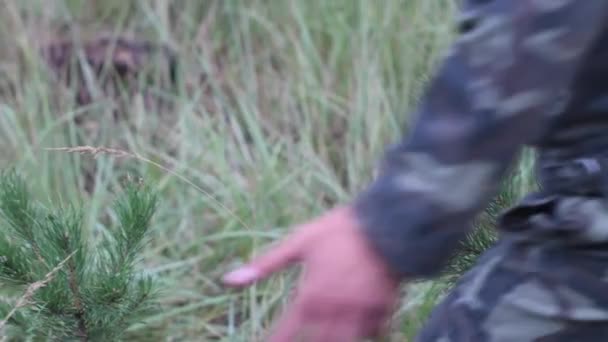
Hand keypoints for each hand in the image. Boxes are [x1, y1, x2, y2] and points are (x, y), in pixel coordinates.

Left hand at [222, 205, 401, 341]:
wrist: (387, 223)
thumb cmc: (339, 231)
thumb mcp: (298, 242)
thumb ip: (265, 265)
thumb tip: (228, 280)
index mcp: (310, 297)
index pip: (285, 332)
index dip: (274, 341)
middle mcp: (334, 312)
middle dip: (308, 341)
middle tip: (302, 334)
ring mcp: (361, 314)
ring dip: (335, 338)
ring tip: (329, 330)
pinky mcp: (383, 311)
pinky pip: (373, 332)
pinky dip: (366, 332)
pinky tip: (360, 325)